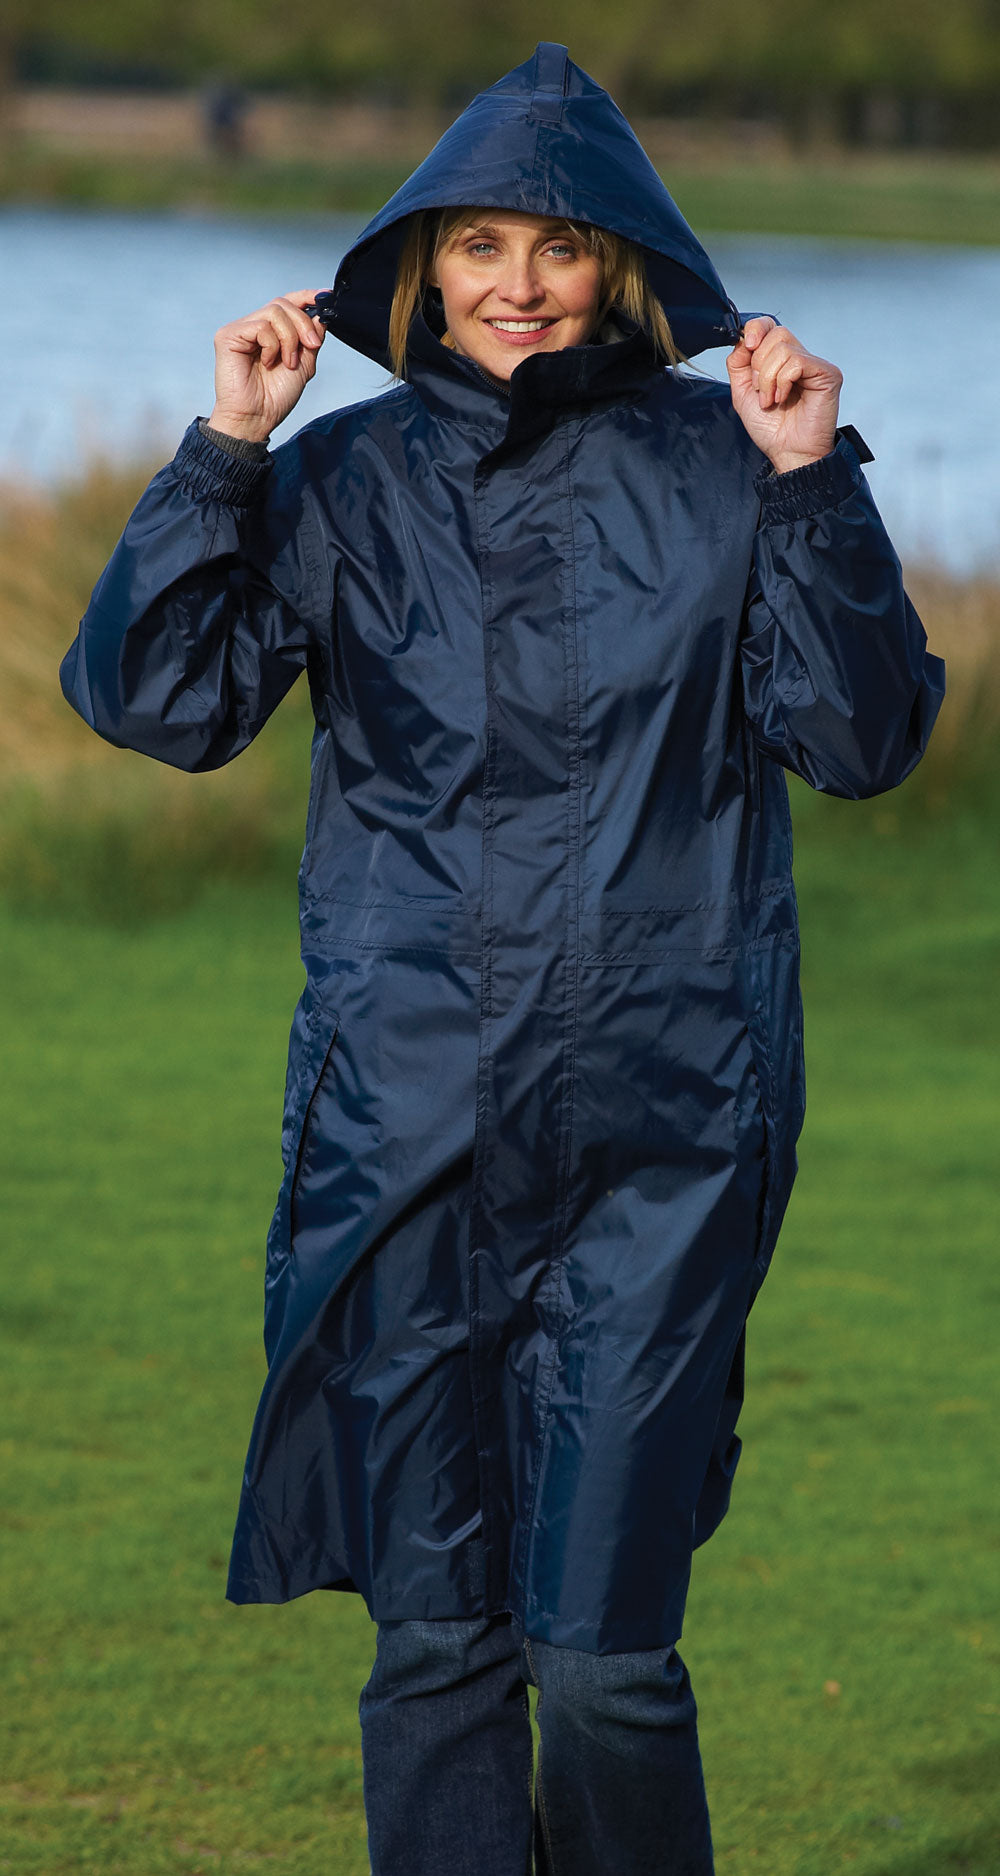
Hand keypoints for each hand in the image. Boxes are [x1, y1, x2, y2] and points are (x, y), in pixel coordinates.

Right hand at [208, 289, 326, 443]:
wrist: (257, 418)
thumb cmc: (275, 397)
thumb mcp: (304, 364)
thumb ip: (311, 338)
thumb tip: (320, 314)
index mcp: (271, 331)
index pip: (287, 302)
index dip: (306, 296)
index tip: (326, 296)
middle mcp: (254, 326)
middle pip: (284, 304)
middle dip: (304, 324)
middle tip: (312, 346)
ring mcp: (240, 329)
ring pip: (275, 312)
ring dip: (290, 338)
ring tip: (288, 362)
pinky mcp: (229, 335)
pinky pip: (261, 327)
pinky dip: (272, 346)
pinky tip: (268, 363)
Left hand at [726, 317, 841, 473]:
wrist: (787, 452)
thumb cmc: (771, 428)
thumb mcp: (743, 392)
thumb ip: (739, 363)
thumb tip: (741, 339)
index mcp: (781, 360)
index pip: (770, 326)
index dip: (755, 329)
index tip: (747, 346)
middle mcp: (799, 358)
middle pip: (775, 333)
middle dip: (759, 364)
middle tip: (761, 391)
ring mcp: (815, 364)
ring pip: (783, 347)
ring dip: (768, 378)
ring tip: (772, 400)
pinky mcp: (827, 373)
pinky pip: (797, 361)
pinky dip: (783, 381)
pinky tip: (784, 398)